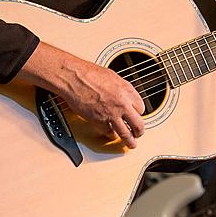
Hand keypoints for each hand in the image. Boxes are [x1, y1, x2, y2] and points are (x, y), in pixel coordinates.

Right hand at [17, 43, 145, 147]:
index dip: (138, 112)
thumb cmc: (88, 73)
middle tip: (138, 133)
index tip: (136, 114)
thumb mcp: (112, 76)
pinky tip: (111, 135)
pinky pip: (108, 133)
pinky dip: (110, 135)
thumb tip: (125, 94)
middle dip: (139, 130)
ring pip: (126, 133)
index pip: (141, 107)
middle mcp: (122, 104)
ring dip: (129, 141)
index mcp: (127, 90)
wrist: (74, 77)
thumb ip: (121, 88)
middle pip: (138, 123)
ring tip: (131, 144)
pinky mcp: (99, 121)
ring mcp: (111, 114)